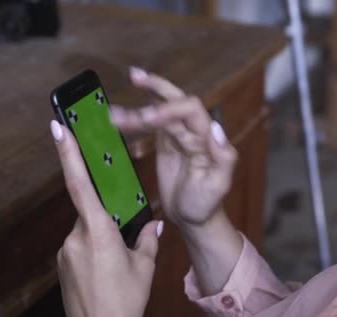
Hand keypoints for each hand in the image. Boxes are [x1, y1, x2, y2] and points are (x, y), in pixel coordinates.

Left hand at [50, 120, 162, 316]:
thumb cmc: (126, 301)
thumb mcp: (145, 266)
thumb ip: (147, 238)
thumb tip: (153, 223)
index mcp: (99, 232)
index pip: (79, 184)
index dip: (68, 153)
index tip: (58, 128)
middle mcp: (76, 237)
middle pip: (88, 211)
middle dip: (106, 217)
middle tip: (121, 242)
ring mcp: (65, 252)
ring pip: (84, 230)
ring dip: (100, 237)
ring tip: (115, 266)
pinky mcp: (61, 265)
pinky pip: (77, 246)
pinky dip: (92, 251)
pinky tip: (104, 272)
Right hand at [110, 67, 237, 230]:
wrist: (195, 218)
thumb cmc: (207, 203)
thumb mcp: (218, 185)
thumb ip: (223, 157)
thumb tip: (216, 128)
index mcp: (208, 137)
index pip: (191, 110)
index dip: (170, 108)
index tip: (147, 118)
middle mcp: (195, 130)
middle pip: (176, 100)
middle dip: (156, 88)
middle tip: (134, 78)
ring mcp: (180, 134)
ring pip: (160, 110)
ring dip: (139, 105)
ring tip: (113, 111)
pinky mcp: (167, 141)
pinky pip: (152, 122)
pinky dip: (138, 114)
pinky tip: (121, 110)